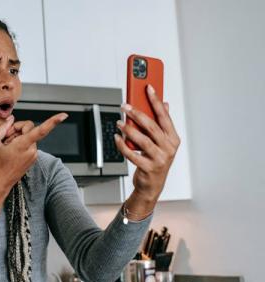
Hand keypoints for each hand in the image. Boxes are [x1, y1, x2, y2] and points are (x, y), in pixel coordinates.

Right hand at [0, 113, 67, 193]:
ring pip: (29, 135)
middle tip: (5, 137)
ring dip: (18, 137)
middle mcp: (32, 150)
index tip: (64, 115)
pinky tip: (11, 151)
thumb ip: (2, 127)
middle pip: (29, 128)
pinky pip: (29, 143)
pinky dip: (20, 143)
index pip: (41, 131)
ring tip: (7, 147)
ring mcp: (33, 155)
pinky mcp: (33, 157)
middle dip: (17, 128)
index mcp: (23, 146)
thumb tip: (11, 119)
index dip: (53, 121)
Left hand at [114, 85, 180, 214]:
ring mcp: (159, 159)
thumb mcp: (162, 142)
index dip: (156, 101)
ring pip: (142, 140)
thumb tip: (165, 104)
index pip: (164, 116)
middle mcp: (168, 148)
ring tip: (119, 122)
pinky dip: (122, 145)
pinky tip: (117, 137)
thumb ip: (162, 124)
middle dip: (137, 114)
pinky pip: (132, 154)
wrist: (152, 185)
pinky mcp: (148, 168)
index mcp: (173, 138)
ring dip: (128, 129)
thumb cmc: (155, 160)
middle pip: (152, 126)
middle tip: (125, 106)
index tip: (148, 87)